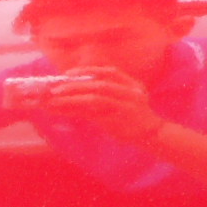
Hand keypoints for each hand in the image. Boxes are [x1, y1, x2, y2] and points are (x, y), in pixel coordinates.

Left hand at [45, 67, 165, 142]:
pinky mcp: (117, 121)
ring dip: (72, 99)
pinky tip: (63, 112)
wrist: (152, 135)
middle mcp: (129, 92)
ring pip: (94, 99)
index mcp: (131, 84)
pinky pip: (92, 115)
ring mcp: (124, 107)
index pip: (109, 72)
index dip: (88, 71)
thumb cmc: (134, 117)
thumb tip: (80, 89)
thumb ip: (111, 92)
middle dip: (74, 85)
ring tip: (54, 101)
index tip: (69, 73)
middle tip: (54, 89)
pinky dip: (76, 112)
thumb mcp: (128, 99)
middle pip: (98, 85)